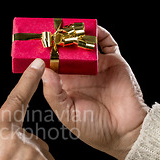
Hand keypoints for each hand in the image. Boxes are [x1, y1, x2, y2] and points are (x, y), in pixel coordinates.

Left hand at [41, 26, 148, 159]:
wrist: (125, 132)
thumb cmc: (94, 128)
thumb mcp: (67, 113)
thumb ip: (54, 94)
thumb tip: (44, 72)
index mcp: (65, 85)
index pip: (51, 64)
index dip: (44, 55)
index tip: (35, 44)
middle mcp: (79, 73)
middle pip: (66, 51)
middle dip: (58, 40)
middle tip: (50, 30)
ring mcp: (96, 66)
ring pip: (84, 44)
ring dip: (77, 35)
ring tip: (68, 27)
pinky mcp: (113, 61)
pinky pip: (106, 42)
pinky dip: (99, 33)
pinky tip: (92, 29)